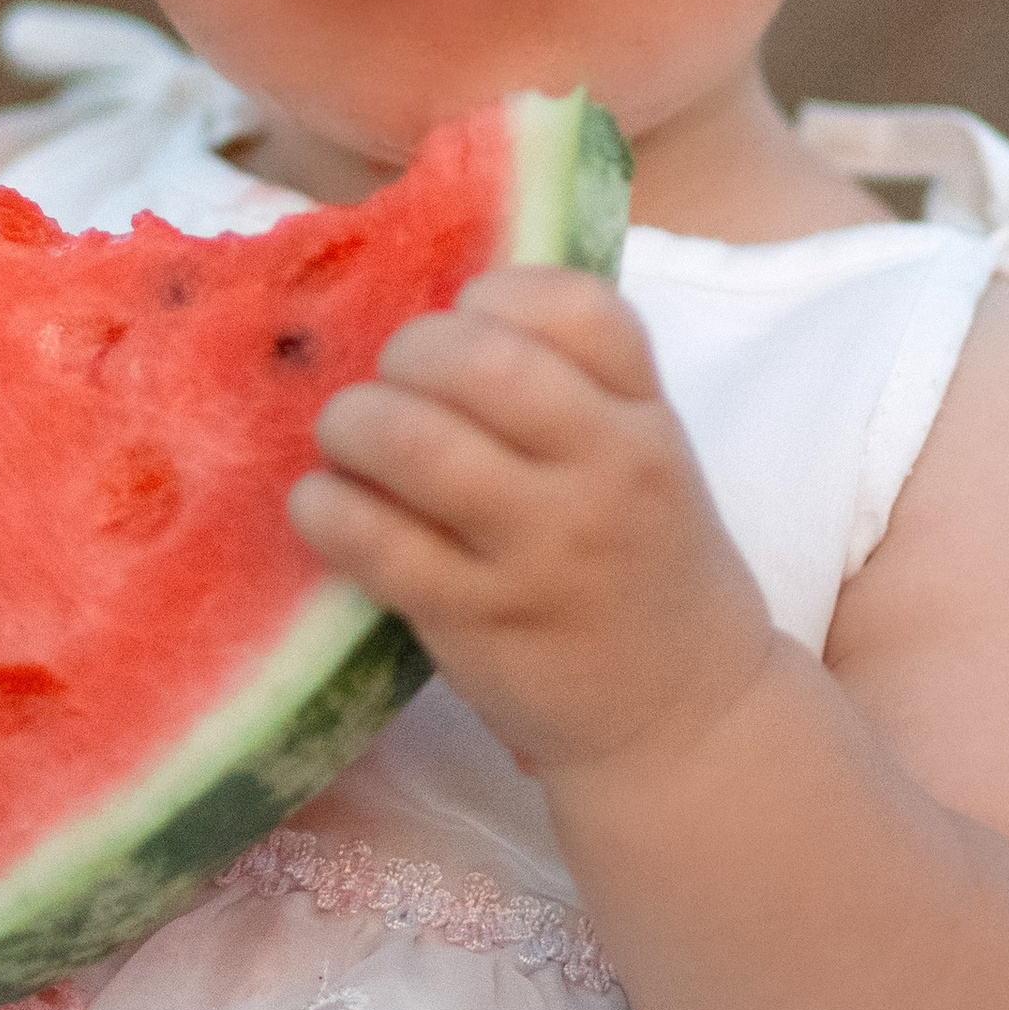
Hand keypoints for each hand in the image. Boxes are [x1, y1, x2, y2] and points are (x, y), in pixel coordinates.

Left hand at [286, 267, 774, 784]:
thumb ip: (571, 386)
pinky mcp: (479, 621)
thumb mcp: (643, 456)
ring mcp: (542, 552)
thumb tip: (435, 315)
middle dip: (409, 352)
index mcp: (647, 419)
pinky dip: (327, 508)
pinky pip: (377, 541)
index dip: (500, 293)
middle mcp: (604, 474)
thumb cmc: (644, 565)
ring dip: (354, 423)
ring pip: (417, 443)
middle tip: (390, 381)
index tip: (466, 317)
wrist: (684, 716)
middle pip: (483, 361)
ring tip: (348, 438)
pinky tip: (324, 506)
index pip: (580, 308)